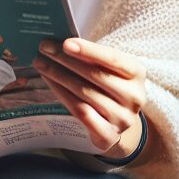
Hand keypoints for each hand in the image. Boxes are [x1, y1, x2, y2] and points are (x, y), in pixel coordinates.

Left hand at [33, 38, 146, 153]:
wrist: (119, 120)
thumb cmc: (110, 85)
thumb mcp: (110, 68)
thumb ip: (93, 56)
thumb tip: (61, 43)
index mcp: (137, 73)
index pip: (112, 59)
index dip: (89, 50)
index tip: (66, 43)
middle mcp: (134, 96)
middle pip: (96, 75)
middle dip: (66, 60)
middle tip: (44, 49)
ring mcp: (123, 118)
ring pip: (85, 93)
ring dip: (59, 77)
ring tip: (42, 65)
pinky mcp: (109, 135)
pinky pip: (81, 113)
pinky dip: (63, 96)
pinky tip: (50, 84)